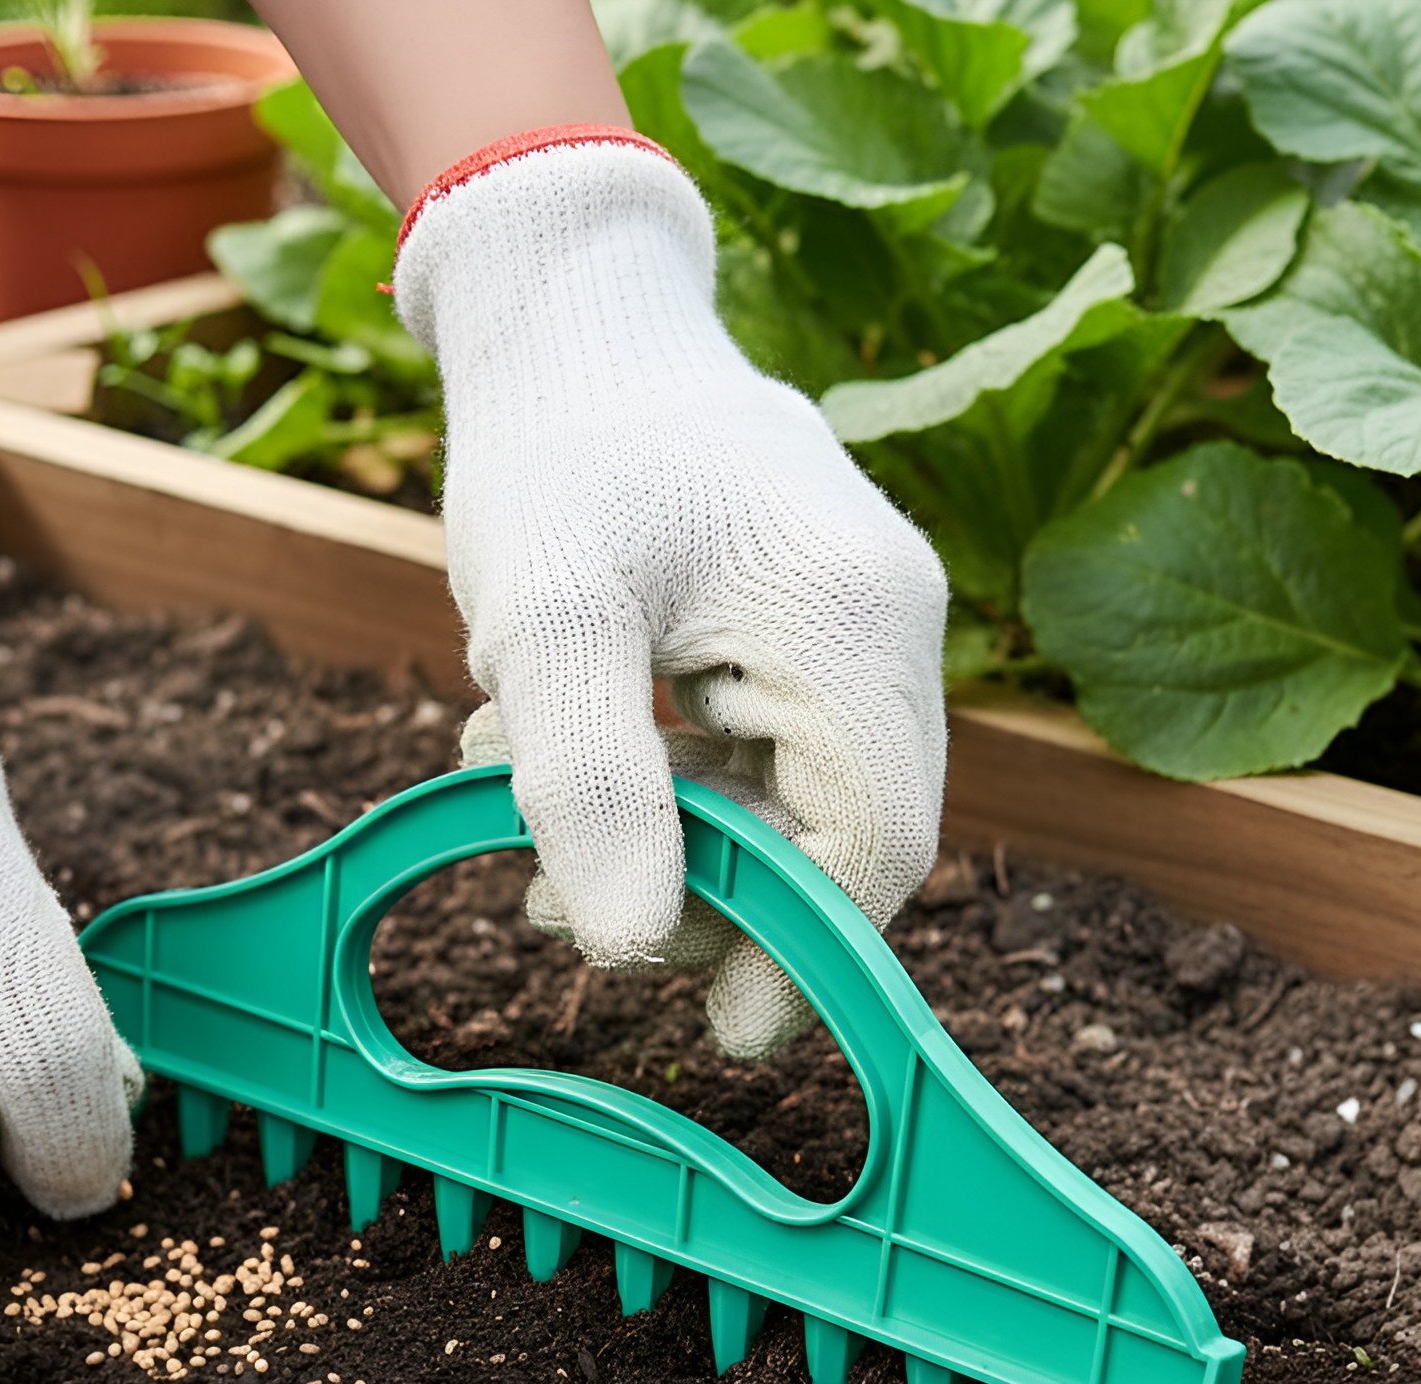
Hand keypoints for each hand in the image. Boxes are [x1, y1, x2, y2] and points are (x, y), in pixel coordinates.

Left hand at [396, 137, 948, 1056]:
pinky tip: (568, 768)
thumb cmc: (558, 448)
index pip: (872, 847)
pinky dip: (679, 791)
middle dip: (715, 903)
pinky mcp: (816, 626)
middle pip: (846, 837)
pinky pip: (773, 753)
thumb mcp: (547, 615)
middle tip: (561, 911)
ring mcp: (862, 624)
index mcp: (854, 624)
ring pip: (802, 803)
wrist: (574, 315)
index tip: (716, 1030)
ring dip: (678, 849)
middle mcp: (890, 627)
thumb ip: (592, 782)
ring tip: (530, 838)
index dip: (805, 958)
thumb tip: (631, 951)